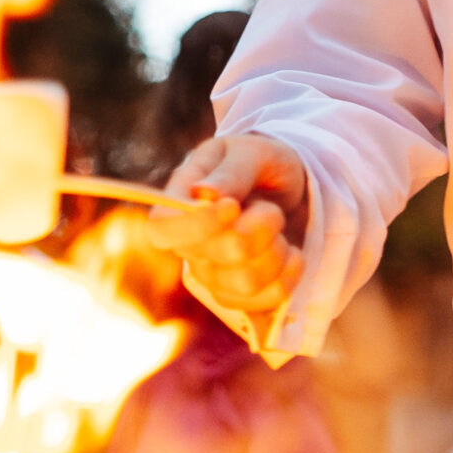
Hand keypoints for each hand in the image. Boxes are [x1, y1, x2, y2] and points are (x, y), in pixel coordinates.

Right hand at [142, 132, 309, 314]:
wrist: (290, 185)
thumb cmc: (262, 163)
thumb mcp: (254, 151)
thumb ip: (232, 171)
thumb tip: (203, 194)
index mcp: (180, 202)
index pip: (161, 229)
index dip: (195, 226)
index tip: (233, 206)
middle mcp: (190, 244)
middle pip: (216, 257)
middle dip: (259, 227)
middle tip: (270, 208)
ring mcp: (213, 274)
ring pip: (245, 282)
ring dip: (276, 251)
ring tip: (278, 228)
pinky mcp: (241, 294)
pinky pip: (265, 300)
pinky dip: (289, 274)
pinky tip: (291, 252)